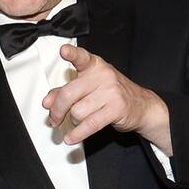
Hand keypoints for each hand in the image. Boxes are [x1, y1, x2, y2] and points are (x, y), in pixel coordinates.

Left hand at [42, 45, 171, 151]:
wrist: (141, 105)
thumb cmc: (110, 94)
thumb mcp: (87, 87)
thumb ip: (64, 91)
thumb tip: (47, 102)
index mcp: (94, 66)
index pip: (82, 57)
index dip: (72, 54)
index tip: (63, 51)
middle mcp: (103, 76)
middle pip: (68, 94)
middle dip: (57, 110)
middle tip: (54, 119)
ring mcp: (111, 92)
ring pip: (77, 112)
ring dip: (73, 121)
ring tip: (78, 120)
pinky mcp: (116, 109)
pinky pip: (89, 124)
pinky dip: (77, 134)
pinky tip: (71, 137)